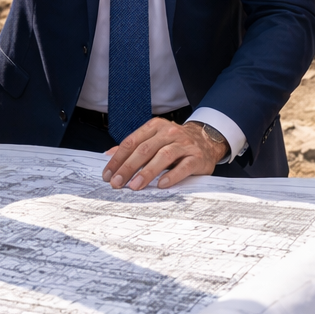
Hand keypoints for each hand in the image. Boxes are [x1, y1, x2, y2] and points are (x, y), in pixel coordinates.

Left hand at [102, 119, 226, 190]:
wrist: (206, 141)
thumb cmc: (175, 142)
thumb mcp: (154, 139)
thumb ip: (133, 146)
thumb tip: (109, 155)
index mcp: (155, 127)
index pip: (132, 142)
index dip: (118, 159)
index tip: (108, 174)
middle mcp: (169, 133)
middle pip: (145, 149)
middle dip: (128, 167)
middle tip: (117, 183)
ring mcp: (184, 144)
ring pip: (163, 156)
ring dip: (147, 172)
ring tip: (135, 186)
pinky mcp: (197, 157)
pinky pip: (184, 166)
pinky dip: (172, 176)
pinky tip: (161, 185)